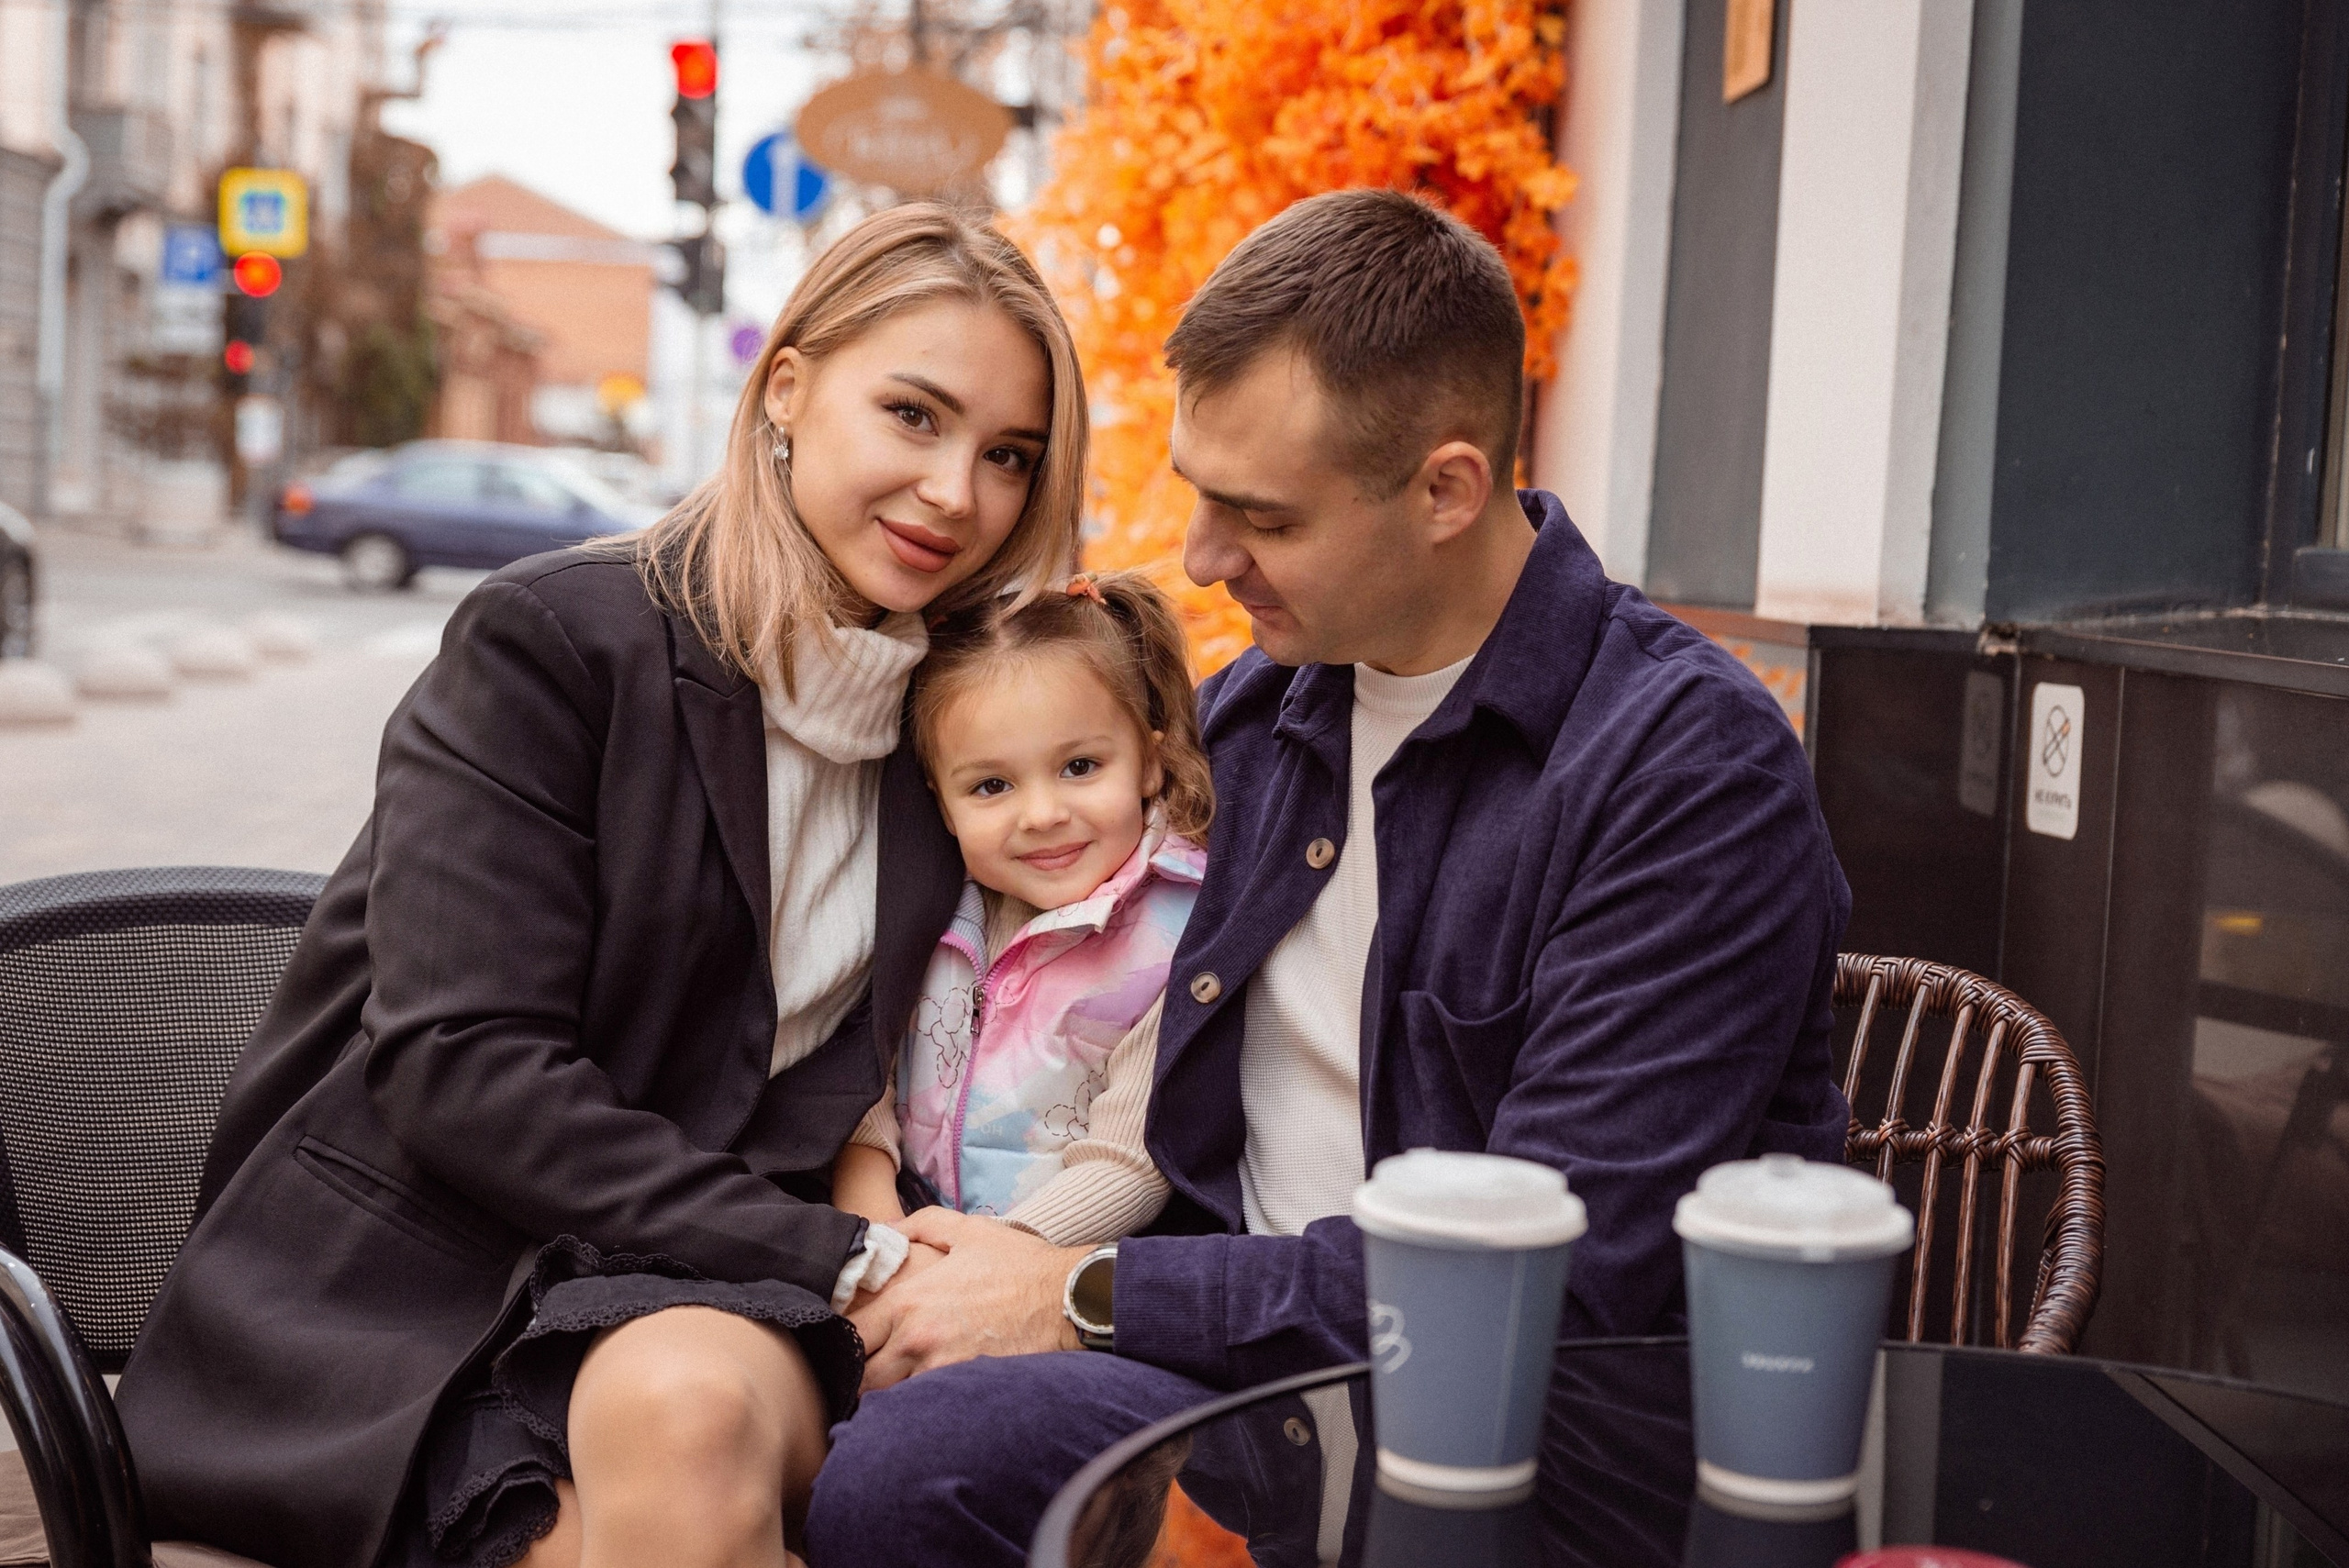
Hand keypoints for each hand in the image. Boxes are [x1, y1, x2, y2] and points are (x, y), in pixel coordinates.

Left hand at [849, 1208, 1083, 1391]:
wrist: (1067, 1299)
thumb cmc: (1019, 1264)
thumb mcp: (967, 1230)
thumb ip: (919, 1226)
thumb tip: (884, 1233)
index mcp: (909, 1301)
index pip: (850, 1337)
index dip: (843, 1344)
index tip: (852, 1343)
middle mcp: (916, 1340)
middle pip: (862, 1380)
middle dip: (861, 1378)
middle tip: (870, 1372)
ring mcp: (940, 1371)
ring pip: (891, 1400)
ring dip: (889, 1395)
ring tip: (897, 1387)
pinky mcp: (965, 1392)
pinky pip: (926, 1409)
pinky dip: (920, 1407)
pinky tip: (928, 1400)